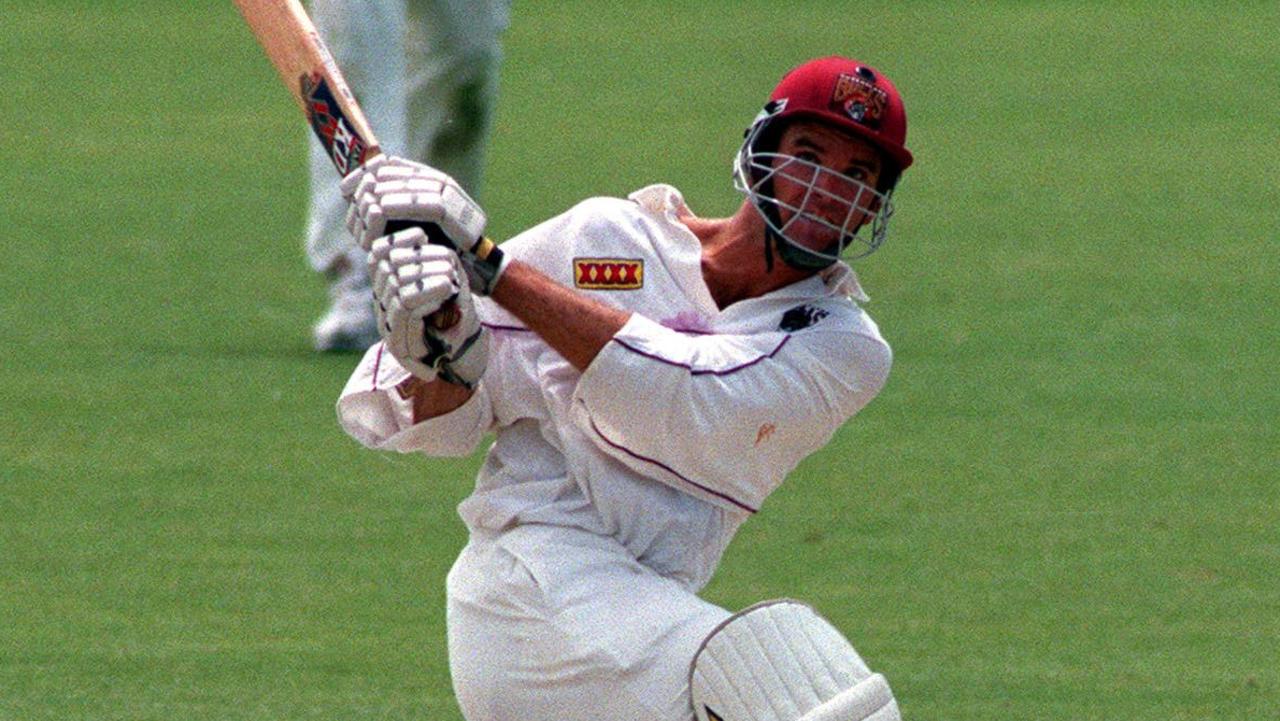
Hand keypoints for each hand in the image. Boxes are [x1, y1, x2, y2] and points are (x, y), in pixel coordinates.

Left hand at [342, 156, 507, 294]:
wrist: (473, 260)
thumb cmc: (438, 242)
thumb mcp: (412, 220)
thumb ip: (393, 206)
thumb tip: (361, 197)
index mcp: (429, 178)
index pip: (392, 165)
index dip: (366, 172)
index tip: (346, 187)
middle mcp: (439, 181)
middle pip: (400, 174)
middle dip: (373, 183)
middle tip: (355, 196)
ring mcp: (449, 193)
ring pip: (411, 187)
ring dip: (385, 192)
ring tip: (366, 199)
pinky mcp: (453, 210)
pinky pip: (424, 203)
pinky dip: (402, 204)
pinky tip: (383, 208)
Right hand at [369, 227, 488, 387]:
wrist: (464, 349)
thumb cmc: (454, 310)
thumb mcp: (444, 279)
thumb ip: (430, 260)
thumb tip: (419, 235)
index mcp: (387, 285)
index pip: (377, 254)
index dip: (397, 240)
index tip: (423, 234)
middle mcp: (382, 304)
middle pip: (386, 269)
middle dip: (419, 260)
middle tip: (448, 262)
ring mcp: (388, 324)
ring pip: (396, 289)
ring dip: (426, 279)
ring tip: (451, 277)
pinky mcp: (400, 343)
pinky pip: (405, 310)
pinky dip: (426, 295)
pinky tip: (446, 290)